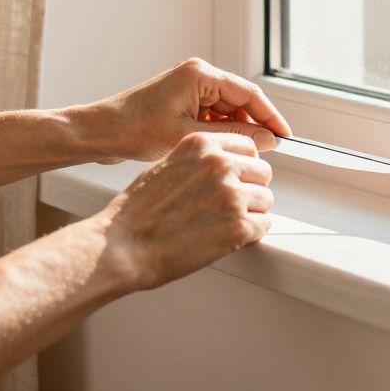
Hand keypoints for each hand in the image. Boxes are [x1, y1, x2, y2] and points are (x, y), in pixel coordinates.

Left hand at [74, 58, 291, 163]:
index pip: (249, 93)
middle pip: (240, 100)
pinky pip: (212, 114)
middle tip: (266, 152)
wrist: (100, 132)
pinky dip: (219, 131)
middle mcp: (197, 75)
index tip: (286, 136)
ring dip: (236, 130)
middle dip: (254, 125)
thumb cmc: (136, 130)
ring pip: (227, 109)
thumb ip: (232, 135)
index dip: (271, 116)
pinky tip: (220, 150)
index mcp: (200, 75)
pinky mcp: (181, 100)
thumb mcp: (189, 136)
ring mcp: (189, 87)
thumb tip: (266, 139)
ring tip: (242, 156)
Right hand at [99, 132, 272, 289]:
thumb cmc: (138, 212)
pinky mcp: (238, 226)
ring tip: (227, 223)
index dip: (244, 165)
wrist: (123, 246)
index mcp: (202, 145)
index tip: (240, 177)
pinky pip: (264, 225)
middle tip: (234, 205)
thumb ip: (200, 161)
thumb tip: (226, 165)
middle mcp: (220, 164)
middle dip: (251, 188)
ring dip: (252, 212)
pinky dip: (252, 233)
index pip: (248, 146)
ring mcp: (232, 195)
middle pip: (262, 172)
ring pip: (266, 200)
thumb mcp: (167, 165)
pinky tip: (231, 237)